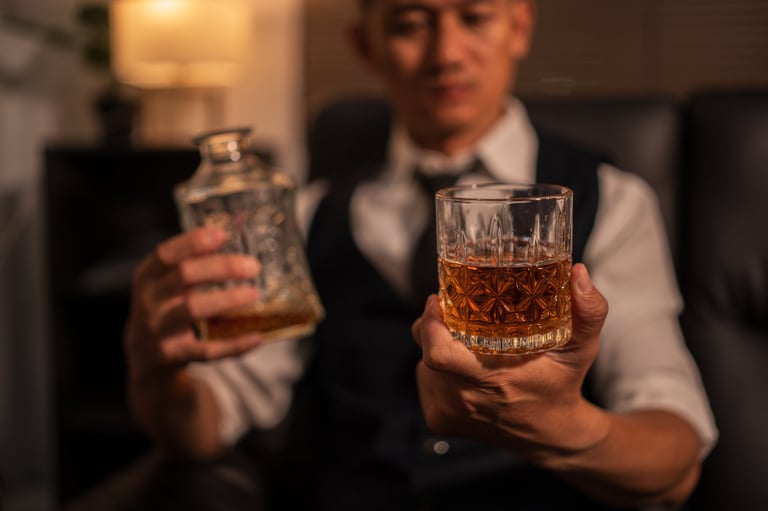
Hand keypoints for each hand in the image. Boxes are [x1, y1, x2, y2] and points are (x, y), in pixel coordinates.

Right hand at [124, 226, 262, 385]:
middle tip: (252, 266)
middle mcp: (148, 301)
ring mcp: (157, 330)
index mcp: (147, 277)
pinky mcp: (172, 356)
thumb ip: (198, 255)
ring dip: (226, 299)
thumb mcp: (171, 281)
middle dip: (220, 268)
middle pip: (183, 276)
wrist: (145, 356)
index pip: (165, 254)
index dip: (193, 242)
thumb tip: (239, 219)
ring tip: (254, 294)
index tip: (222, 235)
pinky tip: (257, 337)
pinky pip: (205, 350)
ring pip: (192, 309)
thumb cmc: (167, 306)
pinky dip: (233, 345)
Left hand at [411, 263, 610, 463]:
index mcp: (491, 380)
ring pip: (422, 362)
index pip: (438, 354)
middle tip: (454, 312)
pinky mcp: (438, 420)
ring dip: (437, 346)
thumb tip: (578, 272)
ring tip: (467, 344)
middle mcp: (463, 400)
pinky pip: (424, 380)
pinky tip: (462, 367)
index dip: (430, 323)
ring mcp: (447, 412)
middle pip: (425, 350)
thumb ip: (587, 311)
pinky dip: (435, 368)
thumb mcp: (580, 348)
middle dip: (434, 325)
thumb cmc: (561, 384)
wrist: (550, 434)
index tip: (439, 301)